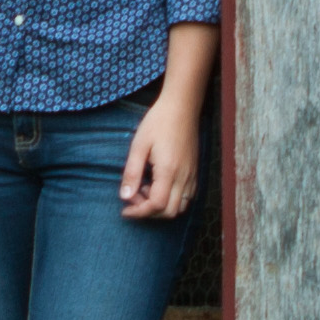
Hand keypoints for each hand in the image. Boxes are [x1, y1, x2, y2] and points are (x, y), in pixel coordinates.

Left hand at [119, 97, 200, 221]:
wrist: (181, 107)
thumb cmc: (158, 122)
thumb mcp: (138, 145)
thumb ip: (131, 173)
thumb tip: (125, 197)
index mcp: (168, 171)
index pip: (156, 205)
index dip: (139, 212)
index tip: (125, 208)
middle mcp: (184, 177)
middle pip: (169, 212)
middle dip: (149, 212)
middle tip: (134, 196)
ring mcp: (191, 175)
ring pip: (180, 207)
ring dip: (161, 207)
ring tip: (146, 189)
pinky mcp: (194, 171)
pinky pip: (186, 197)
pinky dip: (172, 200)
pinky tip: (158, 184)